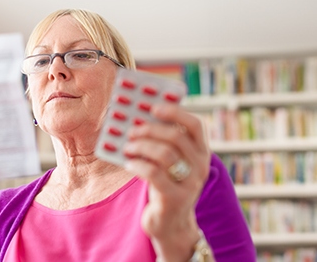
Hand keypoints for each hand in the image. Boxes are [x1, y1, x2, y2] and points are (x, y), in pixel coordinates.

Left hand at [123, 104, 210, 261]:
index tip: (153, 107)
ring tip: (127, 146)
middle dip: (150, 130)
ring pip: (165, 154)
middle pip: (177, 137)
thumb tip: (137, 117)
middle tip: (131, 130)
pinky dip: (137, 165)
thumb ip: (161, 143)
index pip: (196, 125)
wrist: (171, 223)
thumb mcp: (169, 163)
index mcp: (201, 152)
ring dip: (141, 146)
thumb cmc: (165, 184)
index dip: (175, 112)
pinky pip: (154, 174)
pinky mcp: (175, 199)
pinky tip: (128, 164)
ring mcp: (190, 184)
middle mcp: (200, 167)